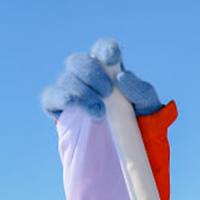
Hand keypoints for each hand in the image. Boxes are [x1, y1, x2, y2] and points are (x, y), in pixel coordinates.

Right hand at [39, 38, 162, 119]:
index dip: (104, 49)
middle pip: (78, 61)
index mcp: (109, 70)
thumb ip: (141, 90)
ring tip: (99, 112)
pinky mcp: (58, 109)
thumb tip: (122, 77)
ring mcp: (71, 92)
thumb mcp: (148, 106)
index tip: (111, 59)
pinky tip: (71, 103)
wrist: (128, 150)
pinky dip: (59, 97)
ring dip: (82, 91)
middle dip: (91, 73)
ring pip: (66, 79)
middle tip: (107, 91)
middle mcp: (87, 78)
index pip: (102, 50)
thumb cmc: (139, 122)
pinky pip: (50, 97)